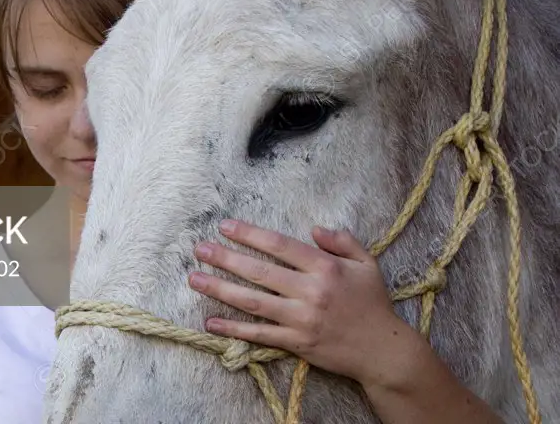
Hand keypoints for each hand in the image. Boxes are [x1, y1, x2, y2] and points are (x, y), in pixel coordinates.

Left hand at [188, 219, 411, 387]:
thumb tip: (313, 229)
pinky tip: (211, 322)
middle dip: (225, 258)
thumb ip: (342, 240)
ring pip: (253, 302)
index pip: (279, 245)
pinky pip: (260, 334)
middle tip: (199, 249)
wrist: (383, 351)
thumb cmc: (373, 303)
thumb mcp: (366, 263)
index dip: (250, 234)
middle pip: (259, 271)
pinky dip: (234, 329)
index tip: (226, 225)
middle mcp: (309, 292)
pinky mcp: (297, 343)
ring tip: (195, 279)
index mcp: (324, 267)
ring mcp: (301, 319)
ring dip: (221, 289)